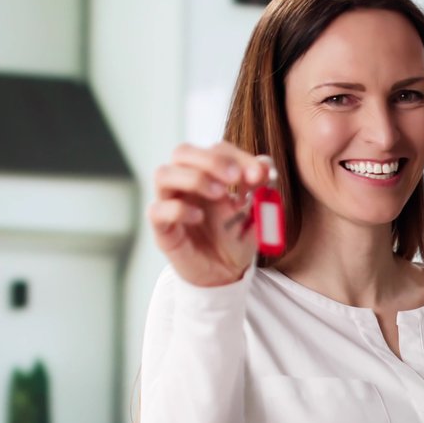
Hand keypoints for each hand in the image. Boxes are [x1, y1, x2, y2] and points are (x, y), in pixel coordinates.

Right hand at [149, 142, 269, 287]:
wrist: (225, 273)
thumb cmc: (236, 237)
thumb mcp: (255, 212)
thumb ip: (260, 188)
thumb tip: (265, 163)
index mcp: (208, 174)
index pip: (215, 149)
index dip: (238, 157)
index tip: (259, 174)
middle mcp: (185, 184)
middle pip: (182, 152)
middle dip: (211, 160)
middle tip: (235, 177)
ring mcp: (170, 203)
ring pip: (163, 174)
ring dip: (194, 178)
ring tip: (219, 194)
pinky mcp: (162, 229)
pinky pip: (157, 210)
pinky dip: (178, 209)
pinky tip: (199, 218)